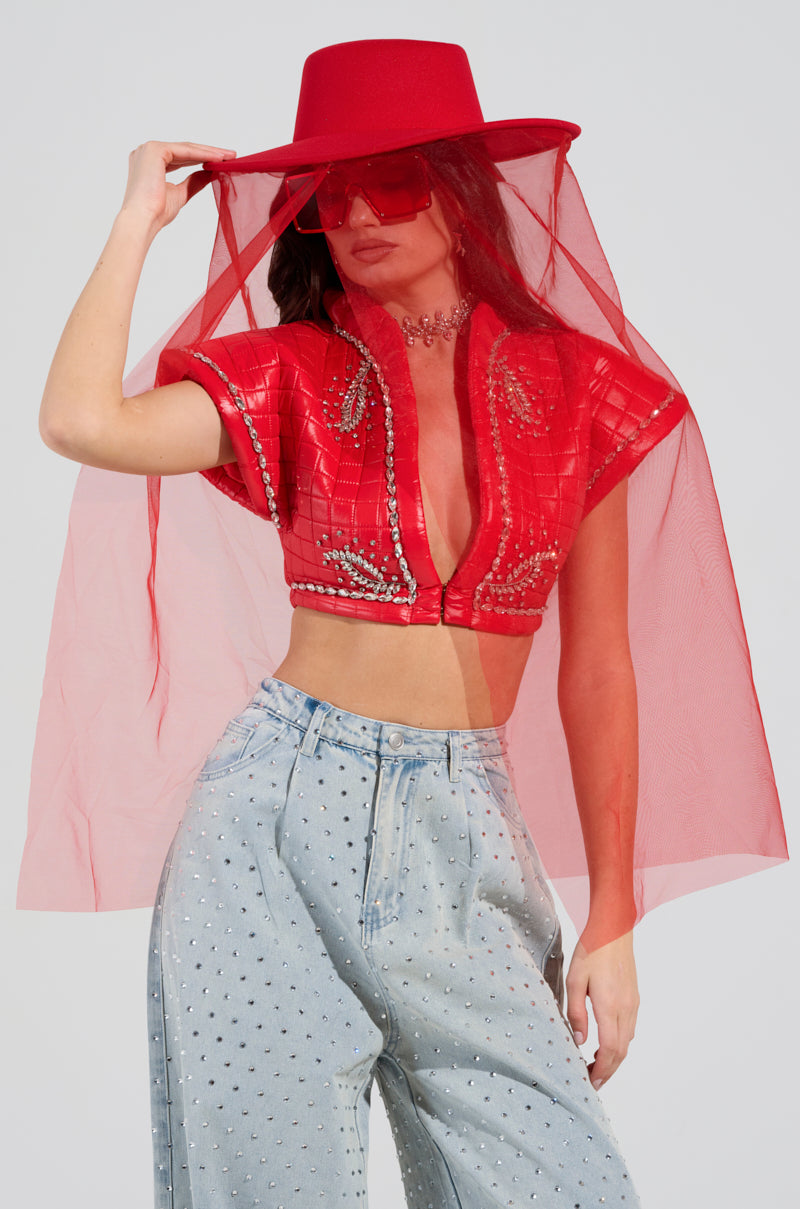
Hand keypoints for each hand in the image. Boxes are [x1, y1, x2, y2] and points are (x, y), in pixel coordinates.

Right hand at [120, 140, 236, 232]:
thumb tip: (209, 173)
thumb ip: (193, 182)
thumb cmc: (156, 214)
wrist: (143, 221)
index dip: (201, 159)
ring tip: (229, 157)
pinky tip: (219, 159)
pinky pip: (185, 150)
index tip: (221, 162)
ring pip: (186, 148)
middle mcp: (146, 152)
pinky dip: (203, 154)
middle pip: (184, 150)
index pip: (180, 157)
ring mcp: (148, 149)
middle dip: (209, 153)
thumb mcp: (180, 194)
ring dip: (209, 152)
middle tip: (230, 156)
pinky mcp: (155, 149)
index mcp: (149, 163)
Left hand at [565, 929, 638, 1089]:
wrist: (614, 929)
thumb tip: (580, 1041)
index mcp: (610, 1005)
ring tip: (596, 1066)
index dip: (602, 1070)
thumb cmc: (591, 950)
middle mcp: (626, 1008)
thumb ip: (576, 1013)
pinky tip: (606, 1044)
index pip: (610, 1049)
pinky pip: (630, 1029)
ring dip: (614, 1058)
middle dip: (608, 1071)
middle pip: (621, 1051)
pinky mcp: (634, 998)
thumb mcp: (575, 980)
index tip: (591, 1082)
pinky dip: (620, 1044)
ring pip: (627, 1042)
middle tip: (592, 1082)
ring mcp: (633, 1003)